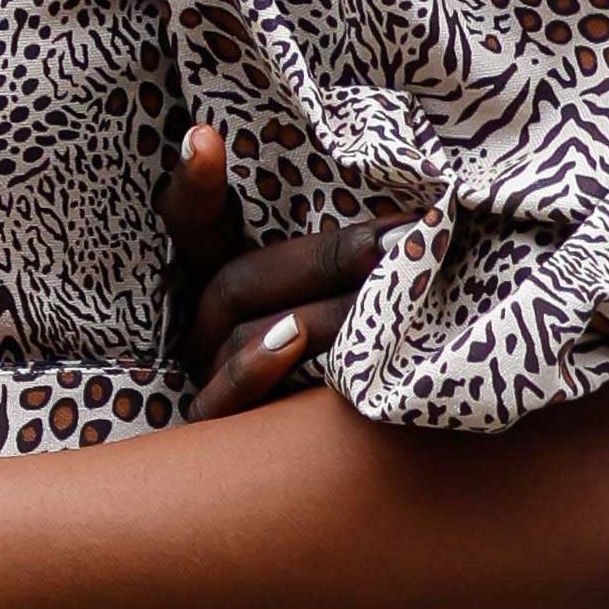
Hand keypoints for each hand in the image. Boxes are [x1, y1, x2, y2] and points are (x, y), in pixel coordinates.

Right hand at [165, 115, 409, 421]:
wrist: (336, 471)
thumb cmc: (354, 364)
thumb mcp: (347, 301)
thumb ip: (353, 259)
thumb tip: (415, 219)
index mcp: (221, 279)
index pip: (193, 223)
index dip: (194, 184)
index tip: (204, 137)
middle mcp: (201, 325)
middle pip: (239, 278)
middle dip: (325, 257)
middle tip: (401, 239)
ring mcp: (201, 377)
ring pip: (241, 331)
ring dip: (319, 312)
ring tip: (382, 298)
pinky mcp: (212, 432)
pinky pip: (220, 400)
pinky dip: (253, 368)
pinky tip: (292, 342)